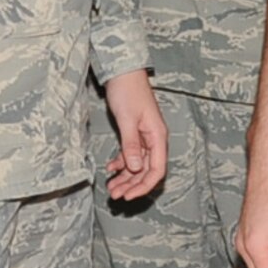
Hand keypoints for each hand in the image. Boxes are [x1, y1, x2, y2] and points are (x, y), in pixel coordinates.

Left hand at [102, 69, 167, 199]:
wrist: (122, 72)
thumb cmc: (128, 91)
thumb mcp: (127, 119)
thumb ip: (131, 144)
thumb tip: (135, 168)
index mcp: (158, 137)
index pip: (157, 170)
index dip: (144, 186)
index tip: (128, 196)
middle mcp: (154, 140)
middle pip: (146, 171)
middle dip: (131, 185)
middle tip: (114, 195)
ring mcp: (145, 137)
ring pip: (137, 165)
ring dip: (125, 177)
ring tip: (110, 187)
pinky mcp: (134, 134)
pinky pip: (130, 155)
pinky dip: (121, 163)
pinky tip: (110, 168)